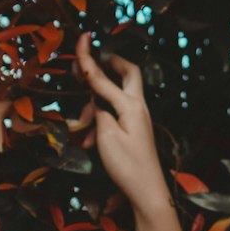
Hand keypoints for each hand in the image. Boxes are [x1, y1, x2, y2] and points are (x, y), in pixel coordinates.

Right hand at [75, 32, 167, 211]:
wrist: (147, 192)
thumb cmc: (127, 166)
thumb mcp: (107, 137)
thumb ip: (100, 112)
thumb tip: (97, 101)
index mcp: (131, 105)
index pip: (104, 77)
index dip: (89, 59)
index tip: (82, 38)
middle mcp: (138, 107)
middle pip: (128, 74)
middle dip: (111, 64)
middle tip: (95, 62)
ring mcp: (138, 119)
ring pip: (119, 96)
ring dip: (98, 103)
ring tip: (82, 127)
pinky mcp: (135, 131)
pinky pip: (117, 115)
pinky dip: (102, 121)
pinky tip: (90, 142)